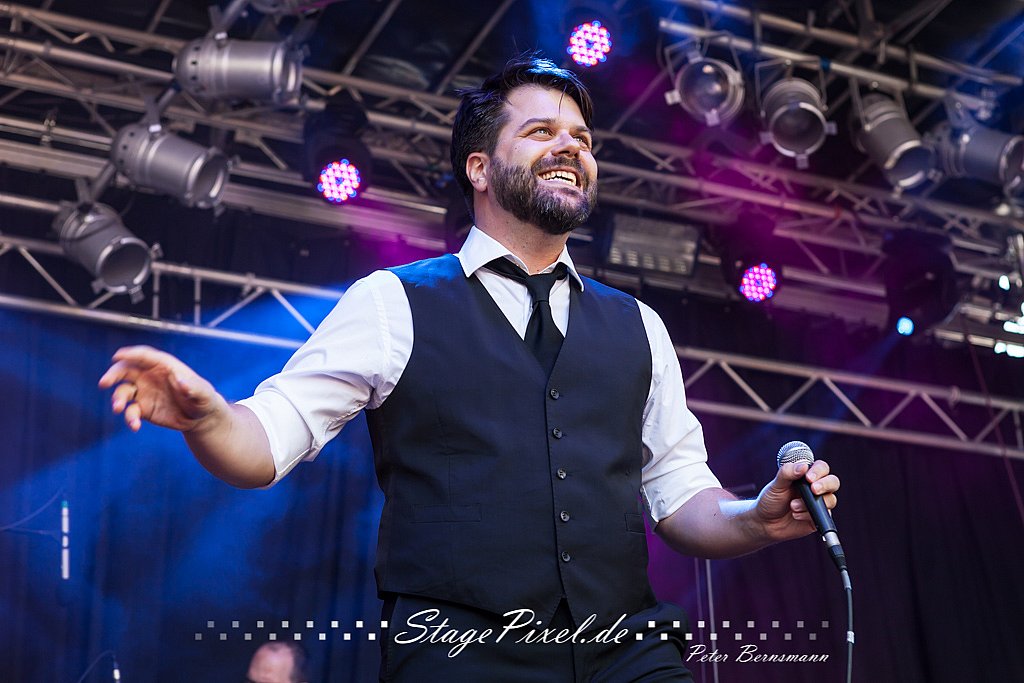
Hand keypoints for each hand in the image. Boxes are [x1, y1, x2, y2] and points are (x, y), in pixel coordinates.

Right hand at [98, 345, 225, 432]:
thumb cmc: (203, 399)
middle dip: (113, 374)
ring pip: (123, 391)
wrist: (200, 417)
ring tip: (119, 408)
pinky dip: (130, 418)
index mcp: (164, 366)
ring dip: (118, 399)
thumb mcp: (203, 393)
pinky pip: (131, 411)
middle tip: (104, 382)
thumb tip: (181, 381)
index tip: (117, 355)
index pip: (144, 355)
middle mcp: (150, 376)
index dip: (131, 354)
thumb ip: (193, 387)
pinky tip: (135, 426)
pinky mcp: (143, 408)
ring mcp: (144, 392)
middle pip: (126, 370)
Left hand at [753, 460, 839, 542]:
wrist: (766, 523)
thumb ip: (787, 473)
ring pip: (830, 500)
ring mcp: (818, 503)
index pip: (821, 468)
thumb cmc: (771, 500)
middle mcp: (815, 488)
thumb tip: (803, 466)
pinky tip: (795, 515)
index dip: (819, 471)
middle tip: (813, 489)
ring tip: (793, 506)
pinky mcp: (818, 518)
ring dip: (810, 503)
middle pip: (833, 482)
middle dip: (825, 485)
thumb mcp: (776, 485)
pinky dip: (808, 515)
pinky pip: (822, 516)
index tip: (809, 478)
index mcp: (806, 476)